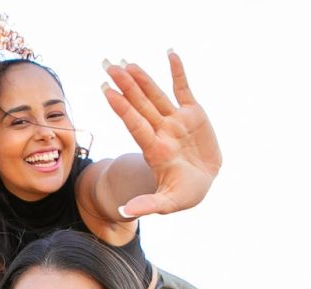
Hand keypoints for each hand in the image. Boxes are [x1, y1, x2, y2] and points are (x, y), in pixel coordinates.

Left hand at [102, 51, 220, 218]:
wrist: (204, 182)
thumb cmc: (185, 193)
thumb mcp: (169, 202)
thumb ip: (148, 205)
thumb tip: (123, 213)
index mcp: (155, 149)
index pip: (134, 124)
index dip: (122, 108)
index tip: (106, 91)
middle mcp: (161, 131)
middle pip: (140, 105)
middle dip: (125, 86)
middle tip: (107, 66)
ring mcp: (176, 121)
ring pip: (156, 95)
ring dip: (142, 78)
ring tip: (126, 62)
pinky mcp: (193, 113)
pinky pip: (183, 89)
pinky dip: (178, 72)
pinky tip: (170, 53)